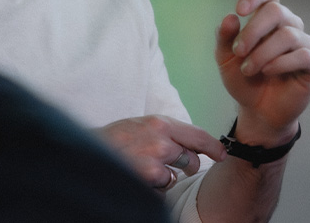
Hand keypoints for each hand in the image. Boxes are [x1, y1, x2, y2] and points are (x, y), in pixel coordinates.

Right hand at [98, 115, 226, 190]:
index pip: (196, 134)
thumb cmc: (110, 140)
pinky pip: (162, 187)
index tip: (222, 153)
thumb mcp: (138, 126)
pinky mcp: (148, 177)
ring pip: (176, 174)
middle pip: (190, 158)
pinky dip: (152, 187)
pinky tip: (137, 177)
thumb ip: (161, 132)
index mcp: (158, 122)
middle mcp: (160, 138)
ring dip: (165, 177)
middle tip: (171, 167)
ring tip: (142, 169)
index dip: (212, 146)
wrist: (87, 152)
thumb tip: (185, 144)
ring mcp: (155, 158)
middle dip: (186, 166)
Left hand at [214, 0, 309, 144]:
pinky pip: (303, 56)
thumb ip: (224, 37)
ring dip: (262, 53)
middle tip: (239, 52)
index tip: (240, 10)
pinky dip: (281, 64)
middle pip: (276, 11)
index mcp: (267, 17)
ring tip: (248, 69)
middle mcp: (288, 25)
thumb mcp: (225, 58)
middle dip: (253, 31)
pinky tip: (268, 72)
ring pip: (288, 35)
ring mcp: (303, 44)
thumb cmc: (243, 78)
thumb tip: (230, 18)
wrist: (257, 109)